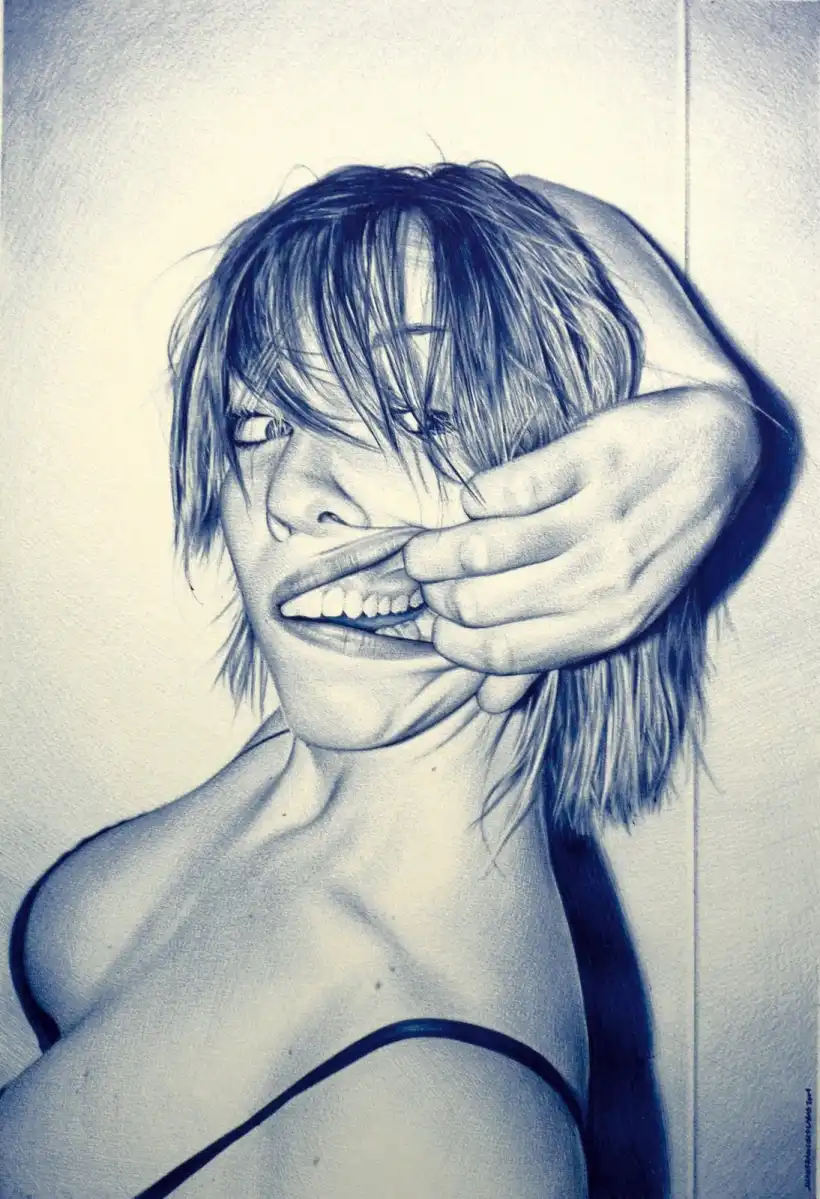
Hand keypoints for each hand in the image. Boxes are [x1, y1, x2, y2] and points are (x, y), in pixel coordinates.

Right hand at [404, 386, 759, 712]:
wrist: (716, 450)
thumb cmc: (654, 537)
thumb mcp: (618, 606)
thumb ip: (549, 652)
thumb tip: (488, 703)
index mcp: (609, 625)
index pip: (502, 653)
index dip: (451, 641)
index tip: (434, 620)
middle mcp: (605, 579)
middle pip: (481, 604)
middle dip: (437, 594)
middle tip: (427, 577)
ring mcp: (600, 519)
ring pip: (484, 549)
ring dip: (438, 549)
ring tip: (425, 546)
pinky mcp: (592, 459)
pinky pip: (508, 488)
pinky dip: (477, 496)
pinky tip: (476, 499)